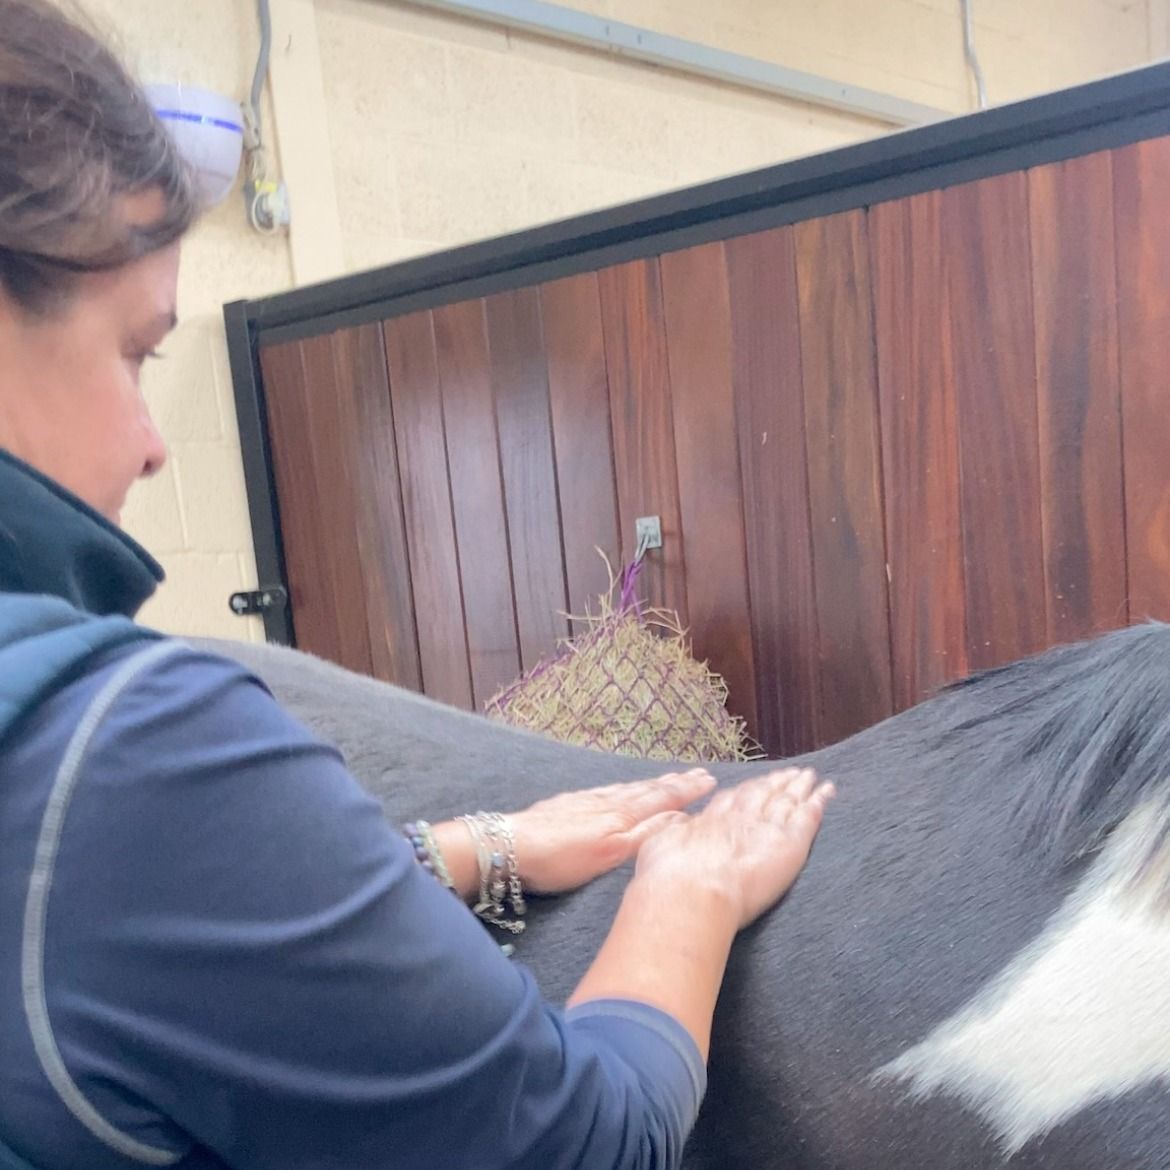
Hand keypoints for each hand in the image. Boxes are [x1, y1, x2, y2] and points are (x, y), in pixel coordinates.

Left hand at [505, 768, 716, 893]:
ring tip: (669, 777)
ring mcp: (586, 801)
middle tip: (698, 773)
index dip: (686, 791)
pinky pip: (607, 790)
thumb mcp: (610, 853)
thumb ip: (646, 834)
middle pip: (648, 790)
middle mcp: (608, 803)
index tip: (709, 779)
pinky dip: (624, 787)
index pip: (662, 799)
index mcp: (622, 817)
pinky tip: (622, 788)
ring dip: (652, 783)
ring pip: (628, 788)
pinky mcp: (567, 804)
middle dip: (675, 783)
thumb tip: (680, 818)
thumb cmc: (560, 859)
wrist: (510, 846)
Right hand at [633, 767, 833, 929]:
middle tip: (788, 773)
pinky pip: (808, 816)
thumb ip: (670, 836)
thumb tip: (672, 830)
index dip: (746, 791)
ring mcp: (766, 826)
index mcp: (711, 819)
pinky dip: (818, 801)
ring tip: (811, 776)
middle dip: (775, 782)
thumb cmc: (668, 877)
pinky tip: (827, 792)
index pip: (734, 799)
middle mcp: (740, 817)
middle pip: (763, 793)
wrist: (690, 890)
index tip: (754, 784)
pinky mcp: (789, 843)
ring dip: (800, 786)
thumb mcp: (659, 848)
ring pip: (788, 799)